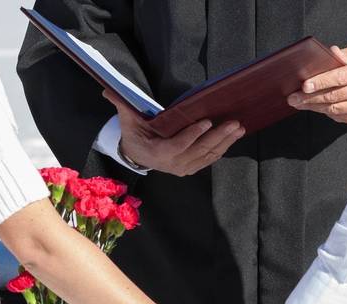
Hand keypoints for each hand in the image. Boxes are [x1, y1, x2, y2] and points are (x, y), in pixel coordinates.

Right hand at [103, 89, 245, 176]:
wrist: (137, 156)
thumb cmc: (135, 134)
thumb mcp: (127, 121)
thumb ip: (122, 105)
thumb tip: (108, 91)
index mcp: (157, 153)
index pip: (177, 145)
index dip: (192, 135)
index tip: (207, 122)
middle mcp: (173, 164)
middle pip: (199, 151)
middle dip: (218, 136)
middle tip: (234, 123)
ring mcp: (183, 168)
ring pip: (208, 156)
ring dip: (225, 142)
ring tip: (239, 128)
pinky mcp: (191, 168)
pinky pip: (209, 159)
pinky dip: (222, 149)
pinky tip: (233, 138)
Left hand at [287, 40, 346, 124]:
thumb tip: (332, 53)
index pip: (339, 77)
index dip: (320, 82)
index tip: (304, 86)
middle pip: (333, 97)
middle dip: (310, 98)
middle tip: (293, 98)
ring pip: (336, 109)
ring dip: (315, 108)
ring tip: (300, 104)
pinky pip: (343, 118)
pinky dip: (329, 114)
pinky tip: (318, 108)